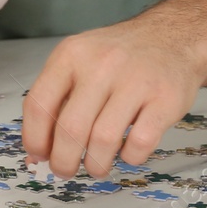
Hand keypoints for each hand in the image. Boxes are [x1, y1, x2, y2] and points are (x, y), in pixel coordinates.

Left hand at [21, 15, 206, 178]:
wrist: (172, 37)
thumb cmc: (119, 57)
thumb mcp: (80, 62)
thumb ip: (57, 101)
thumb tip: (37, 153)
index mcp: (71, 55)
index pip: (38, 103)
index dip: (34, 138)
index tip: (39, 155)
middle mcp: (100, 65)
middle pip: (70, 128)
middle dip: (63, 161)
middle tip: (66, 170)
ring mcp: (135, 81)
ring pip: (103, 140)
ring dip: (95, 164)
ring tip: (96, 166)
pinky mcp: (165, 99)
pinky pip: (140, 143)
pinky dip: (130, 157)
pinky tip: (127, 152)